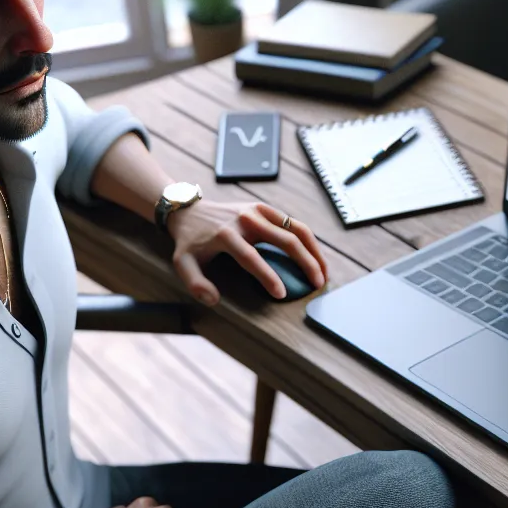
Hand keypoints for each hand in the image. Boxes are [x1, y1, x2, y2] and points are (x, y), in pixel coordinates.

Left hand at [166, 199, 327, 304]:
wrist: (190, 211)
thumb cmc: (189, 242)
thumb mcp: (182, 263)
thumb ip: (195, 284)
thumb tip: (214, 299)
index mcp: (226, 235)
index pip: (252, 258)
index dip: (268, 277)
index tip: (281, 294)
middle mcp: (245, 220)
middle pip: (285, 239)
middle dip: (305, 263)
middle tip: (317, 284)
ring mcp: (258, 211)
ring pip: (296, 228)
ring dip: (314, 250)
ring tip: (324, 272)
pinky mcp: (264, 208)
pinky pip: (292, 223)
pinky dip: (308, 240)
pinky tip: (316, 257)